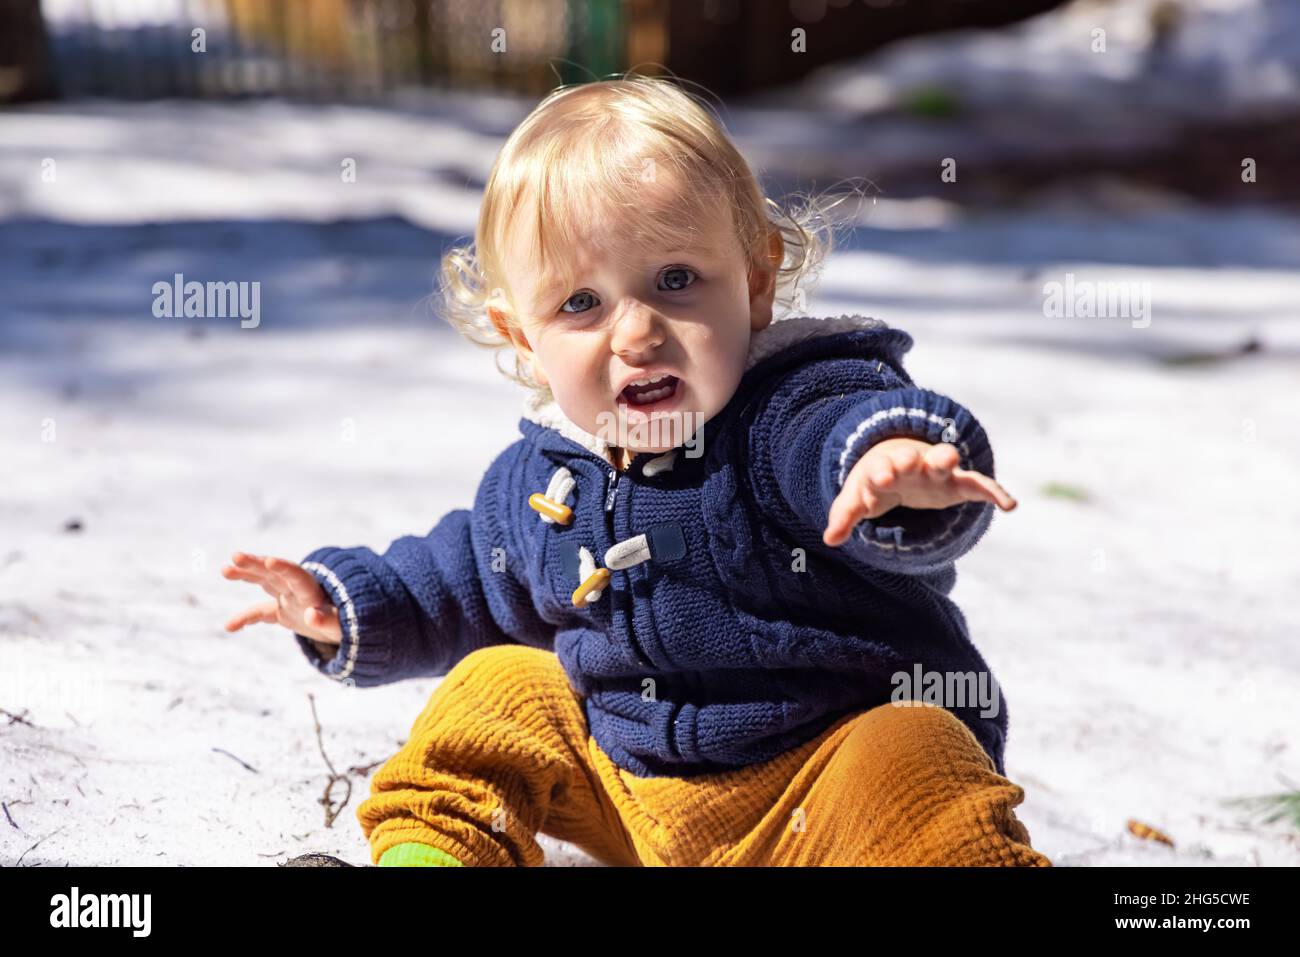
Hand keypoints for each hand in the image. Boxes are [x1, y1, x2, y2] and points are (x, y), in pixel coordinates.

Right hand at [221, 551, 342, 646]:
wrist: (346, 625)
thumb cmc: (346, 623)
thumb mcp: (341, 624)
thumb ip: (327, 620)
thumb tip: (311, 616)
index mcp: (313, 591)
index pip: (297, 576)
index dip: (284, 568)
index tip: (270, 561)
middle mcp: (297, 590)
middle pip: (275, 574)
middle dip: (256, 565)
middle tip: (235, 556)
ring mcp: (288, 598)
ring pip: (265, 582)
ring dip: (246, 575)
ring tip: (225, 569)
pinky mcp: (283, 611)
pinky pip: (261, 612)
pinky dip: (246, 618)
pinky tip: (230, 626)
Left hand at [823, 437, 1015, 547]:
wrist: (901, 462)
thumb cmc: (876, 484)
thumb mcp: (858, 499)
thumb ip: (845, 516)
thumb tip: (829, 540)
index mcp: (884, 468)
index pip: (880, 469)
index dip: (881, 473)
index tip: (880, 477)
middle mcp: (912, 465)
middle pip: (912, 459)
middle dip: (911, 460)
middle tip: (910, 460)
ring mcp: (937, 471)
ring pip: (945, 460)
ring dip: (948, 459)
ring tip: (954, 460)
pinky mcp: (958, 481)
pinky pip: (979, 484)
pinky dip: (994, 492)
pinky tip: (1009, 505)